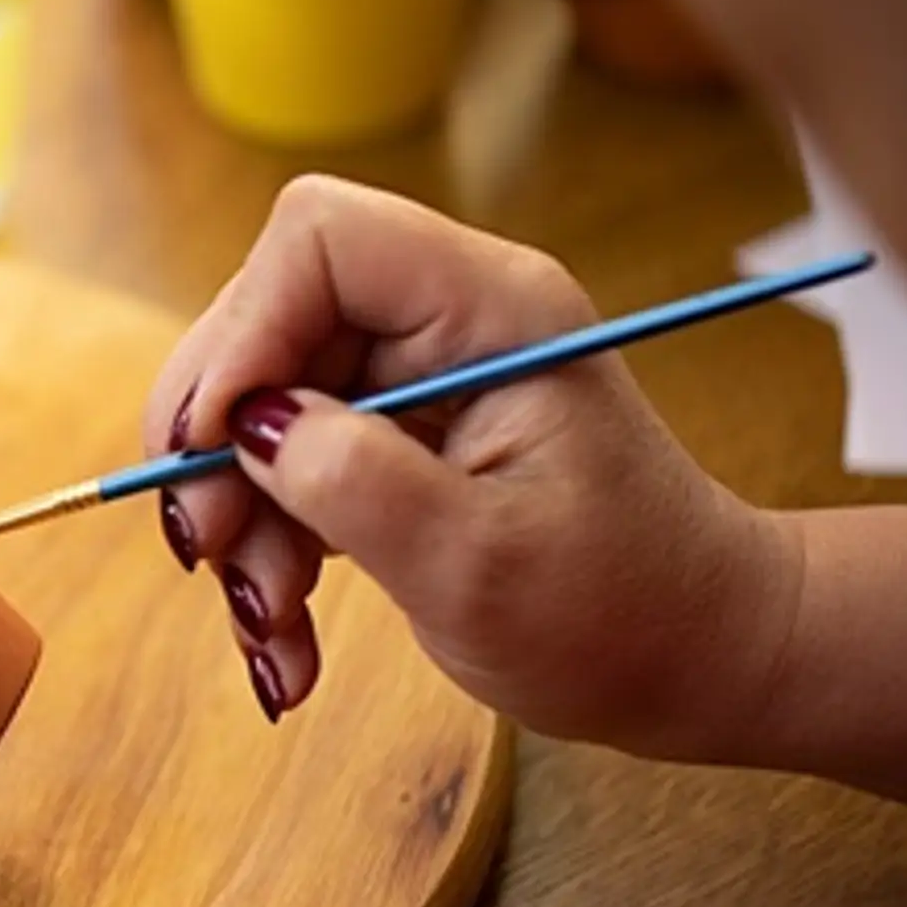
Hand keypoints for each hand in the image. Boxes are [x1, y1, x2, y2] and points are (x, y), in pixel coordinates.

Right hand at [143, 177, 795, 756]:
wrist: (696, 665)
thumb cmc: (623, 614)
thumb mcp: (477, 564)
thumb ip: (353, 482)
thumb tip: (243, 428)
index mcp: (490, 309)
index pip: (319, 242)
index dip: (244, 330)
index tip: (211, 445)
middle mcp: (444, 324)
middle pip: (266, 327)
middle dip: (219, 447)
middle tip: (210, 556)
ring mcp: (415, 383)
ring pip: (260, 413)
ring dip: (241, 526)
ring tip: (272, 634)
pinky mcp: (392, 444)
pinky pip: (287, 473)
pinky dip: (268, 556)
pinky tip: (287, 642)